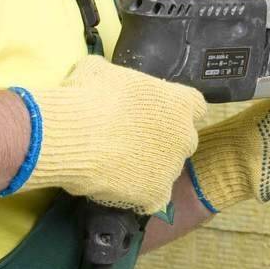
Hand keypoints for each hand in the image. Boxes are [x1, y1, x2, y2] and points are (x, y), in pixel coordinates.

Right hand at [24, 55, 207, 215]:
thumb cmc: (88, 95)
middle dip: (163, 141)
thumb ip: (117, 77)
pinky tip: (119, 187)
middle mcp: (184, 136)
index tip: (155, 113)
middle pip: (182, 140)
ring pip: (166, 169)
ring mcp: (172, 168)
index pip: (195, 106)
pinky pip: (153, 198)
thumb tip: (104, 77)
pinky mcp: (156, 195)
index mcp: (180, 102)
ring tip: (116, 164)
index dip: (174, 110)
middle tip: (132, 139)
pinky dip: (139, 195)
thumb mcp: (102, 71)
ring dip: (148, 167)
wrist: (74, 135)